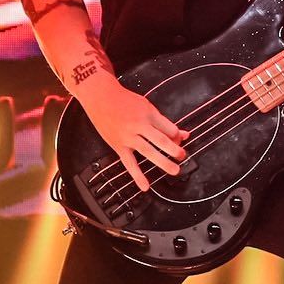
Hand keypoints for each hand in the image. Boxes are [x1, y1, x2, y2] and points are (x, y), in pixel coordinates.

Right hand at [79, 74, 188, 191]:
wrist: (101, 97)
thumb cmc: (125, 100)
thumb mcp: (147, 106)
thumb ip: (163, 122)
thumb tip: (182, 134)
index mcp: (148, 113)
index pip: (168, 128)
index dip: (178, 136)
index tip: (181, 140)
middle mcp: (139, 125)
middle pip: (160, 140)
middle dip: (174, 149)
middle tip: (182, 156)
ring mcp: (128, 137)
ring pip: (148, 151)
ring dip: (163, 162)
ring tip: (174, 170)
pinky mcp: (118, 146)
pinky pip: (129, 163)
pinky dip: (137, 176)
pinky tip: (145, 186)